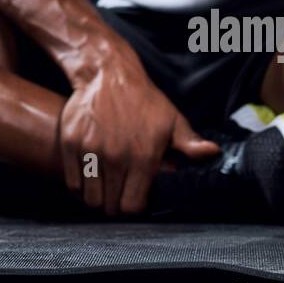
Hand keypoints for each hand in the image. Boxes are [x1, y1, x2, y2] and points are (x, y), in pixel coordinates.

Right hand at [57, 44, 218, 214]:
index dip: (135, 207)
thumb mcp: (172, 120)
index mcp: (143, 157)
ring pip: (90, 199)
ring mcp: (90, 152)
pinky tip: (91, 181)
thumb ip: (190, 144)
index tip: (136, 200)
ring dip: (98, 199)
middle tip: (120, 195)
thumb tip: (213, 153)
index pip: (132, 207)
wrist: (108, 74)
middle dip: (117, 206)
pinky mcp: (71, 145)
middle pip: (111, 207)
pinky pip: (72, 184)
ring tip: (106, 189)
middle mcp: (115, 157)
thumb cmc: (143, 100)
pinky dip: (80, 188)